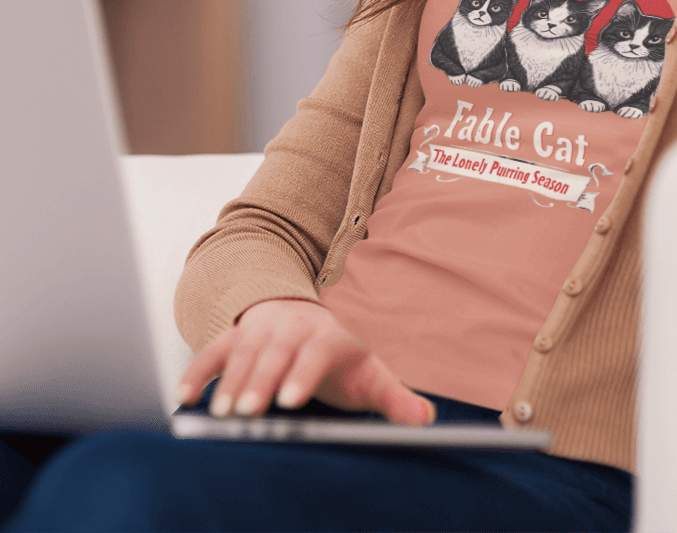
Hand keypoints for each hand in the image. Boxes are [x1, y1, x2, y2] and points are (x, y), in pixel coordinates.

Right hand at [177, 299, 433, 425]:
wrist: (304, 320)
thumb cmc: (340, 358)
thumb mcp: (370, 375)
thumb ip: (395, 398)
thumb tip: (426, 419)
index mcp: (330, 338)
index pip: (318, 351)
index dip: (303, 374)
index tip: (290, 402)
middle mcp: (294, 329)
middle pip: (276, 352)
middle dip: (262, 380)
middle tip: (249, 413)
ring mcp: (261, 330)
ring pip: (243, 352)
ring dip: (230, 381)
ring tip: (221, 413)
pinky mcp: (233, 337)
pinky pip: (213, 351)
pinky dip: (198, 372)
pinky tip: (186, 397)